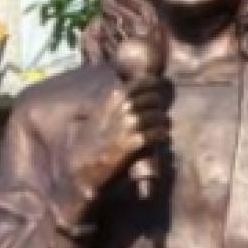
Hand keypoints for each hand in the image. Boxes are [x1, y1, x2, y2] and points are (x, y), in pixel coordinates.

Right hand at [63, 76, 171, 215]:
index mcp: (113, 97)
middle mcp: (122, 107)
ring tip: (164, 127)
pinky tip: (162, 138)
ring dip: (163, 122)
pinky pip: (157, 134)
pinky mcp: (133, 142)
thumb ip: (118, 102)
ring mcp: (128, 123)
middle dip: (159, 106)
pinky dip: (162, 135)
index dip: (154, 85)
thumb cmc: (92, 140)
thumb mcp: (101, 114)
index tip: (159, 88)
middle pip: (153, 98)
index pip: (142, 82)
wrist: (83, 165)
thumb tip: (134, 89)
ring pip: (158, 116)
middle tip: (160, 114)